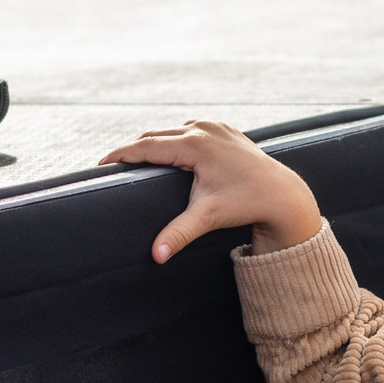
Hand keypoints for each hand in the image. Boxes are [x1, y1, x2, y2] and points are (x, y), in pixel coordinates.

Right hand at [99, 120, 322, 261]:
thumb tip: (156, 256)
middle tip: (113, 165)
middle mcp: (204, 129)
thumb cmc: (245, 204)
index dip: (121, 154)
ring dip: (155, 142)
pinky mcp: (224, 129)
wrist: (281, 194)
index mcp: (195, 145)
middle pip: (156, 135)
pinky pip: (191, 129)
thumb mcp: (208, 217)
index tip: (101, 164)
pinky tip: (167, 150)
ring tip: (136, 160)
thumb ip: (179, 234)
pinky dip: (176, 138)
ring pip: (173, 130)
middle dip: (134, 149)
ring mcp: (215, 126)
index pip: (147, 145)